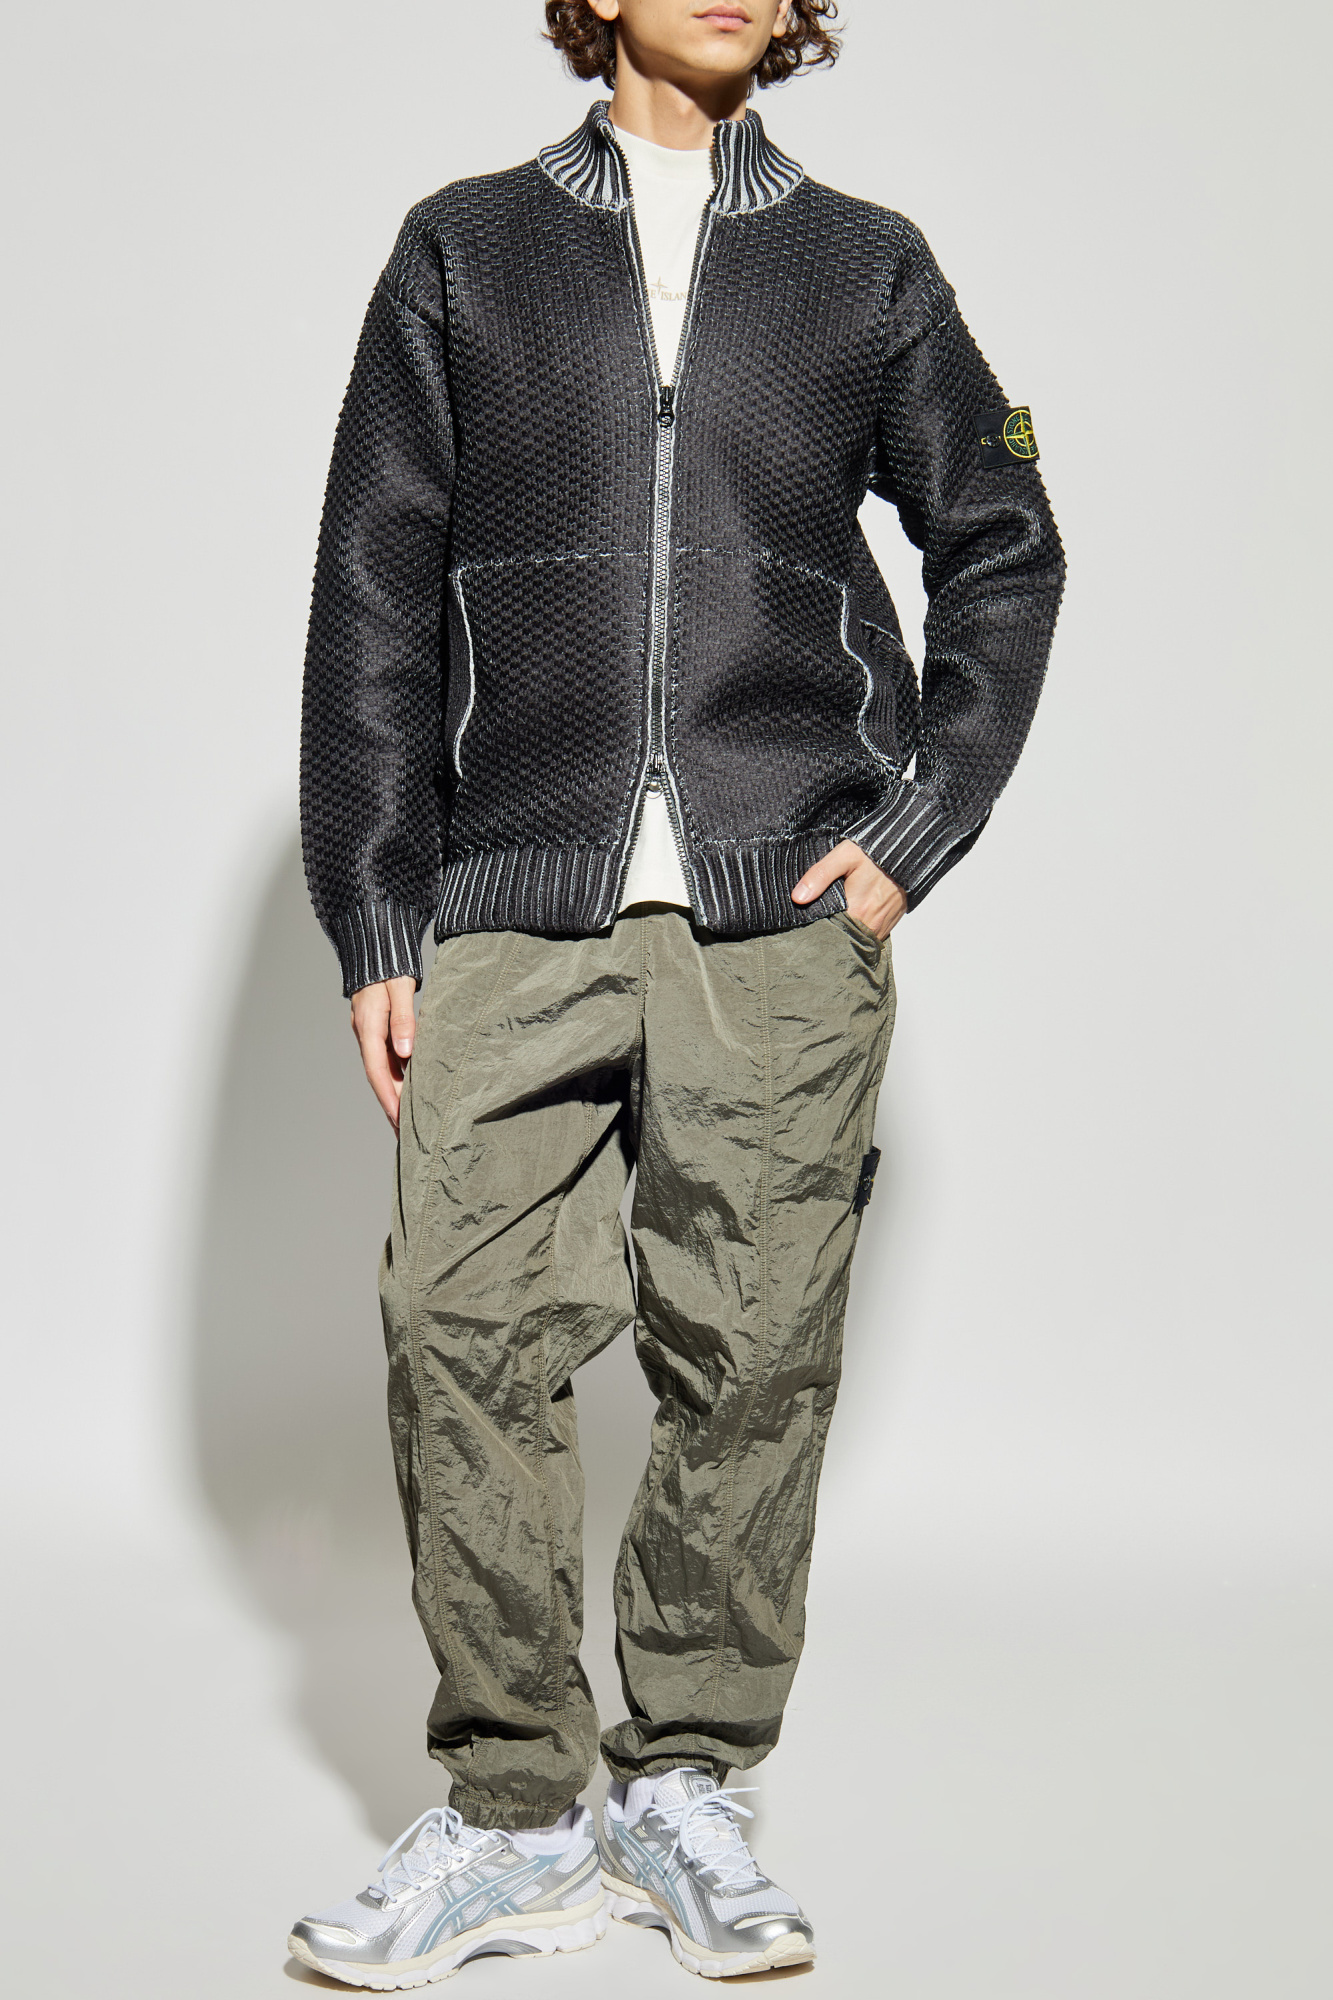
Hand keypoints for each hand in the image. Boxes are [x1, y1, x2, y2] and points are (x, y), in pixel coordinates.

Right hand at [350, 975, 417, 1130]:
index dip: (388, 1097)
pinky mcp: (379, 1031)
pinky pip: (388, 1059)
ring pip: (383, 1070)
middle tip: (406, 1133)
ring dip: (395, 1094)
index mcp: (369, 1027)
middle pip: (379, 1077)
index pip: (377, 1070)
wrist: (375, 948)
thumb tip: (406, 1051)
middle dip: (391, 1106)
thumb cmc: (390, 967)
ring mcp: (371, 1034)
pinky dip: (398, 1078)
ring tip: (410, 1120)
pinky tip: (411, 1091)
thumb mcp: (400, 989)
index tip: (399, 1119)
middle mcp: (366, 1035)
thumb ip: (403, 1019)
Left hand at [792, 840, 905, 940]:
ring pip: (855, 940)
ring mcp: (881, 928)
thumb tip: (798, 898)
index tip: (802, 924)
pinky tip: (848, 919)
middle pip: (841, 939)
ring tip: (830, 921)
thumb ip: (819, 876)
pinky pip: (867, 936)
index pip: (826, 933)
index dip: (813, 930)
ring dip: (843, 934)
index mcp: (856, 912)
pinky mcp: (888, 926)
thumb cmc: (876, 854)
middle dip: (826, 933)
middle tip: (815, 921)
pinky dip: (856, 931)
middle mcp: (870, 926)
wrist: (909, 853)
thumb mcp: (844, 856)